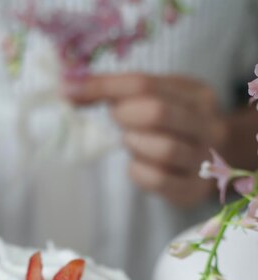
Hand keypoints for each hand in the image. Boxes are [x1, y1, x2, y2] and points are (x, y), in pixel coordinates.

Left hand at [65, 73, 228, 207]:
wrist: (215, 162)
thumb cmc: (173, 126)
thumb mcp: (158, 98)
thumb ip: (120, 91)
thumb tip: (70, 88)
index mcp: (197, 95)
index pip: (145, 83)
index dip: (103, 86)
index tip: (70, 90)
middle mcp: (207, 126)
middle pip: (158, 112)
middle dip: (124, 115)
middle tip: (115, 118)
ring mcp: (202, 160)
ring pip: (163, 149)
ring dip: (135, 144)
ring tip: (130, 141)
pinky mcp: (190, 190)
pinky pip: (158, 180)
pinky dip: (138, 172)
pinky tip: (137, 165)